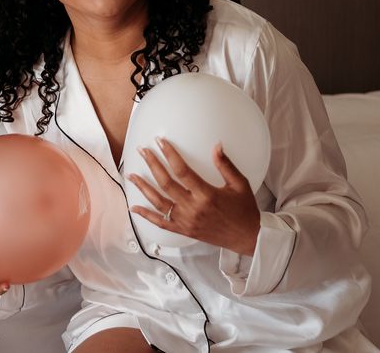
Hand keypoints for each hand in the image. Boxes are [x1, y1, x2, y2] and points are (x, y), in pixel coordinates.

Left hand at [127, 138, 259, 255]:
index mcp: (206, 194)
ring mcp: (186, 221)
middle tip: (142, 151)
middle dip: (152, 165)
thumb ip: (225, 165)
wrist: (248, 237)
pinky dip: (146, 215)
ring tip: (131, 174)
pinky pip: (161, 222)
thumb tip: (216, 145)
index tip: (160, 142)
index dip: (169, 154)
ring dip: (143, 187)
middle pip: (165, 183)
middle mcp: (193, 208)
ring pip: (158, 202)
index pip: (182, 171)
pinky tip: (134, 208)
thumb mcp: (239, 184)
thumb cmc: (244, 209)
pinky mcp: (184, 230)